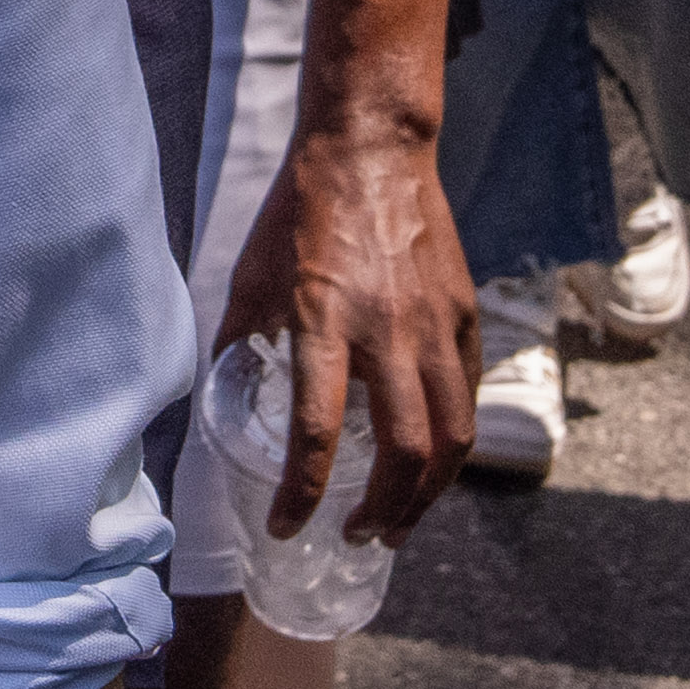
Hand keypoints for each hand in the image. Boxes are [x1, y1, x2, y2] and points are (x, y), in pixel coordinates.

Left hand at [216, 113, 475, 541]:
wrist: (370, 151)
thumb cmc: (298, 212)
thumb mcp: (250, 275)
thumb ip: (240, 339)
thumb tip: (222, 394)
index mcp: (323, 320)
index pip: (318, 429)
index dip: (302, 492)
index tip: (288, 526)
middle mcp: (388, 330)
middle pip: (406, 450)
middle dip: (385, 511)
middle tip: (359, 537)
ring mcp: (435, 325)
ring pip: (452, 436)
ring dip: (429, 494)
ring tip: (400, 520)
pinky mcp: (465, 315)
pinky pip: (467, 395)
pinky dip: (452, 441)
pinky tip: (430, 461)